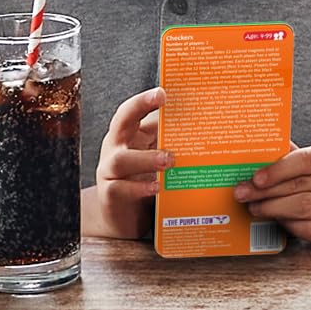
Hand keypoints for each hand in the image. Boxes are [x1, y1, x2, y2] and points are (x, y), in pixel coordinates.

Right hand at [87, 87, 167, 239]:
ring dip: (147, 158)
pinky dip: (140, 187)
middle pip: (120, 122)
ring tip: (169, 160)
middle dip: (138, 107)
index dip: (145, 100)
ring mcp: (109, 171)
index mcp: (128, 134)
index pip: (133, 110)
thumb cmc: (143, 179)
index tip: (163, 92)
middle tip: (161, 102)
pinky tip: (157, 187)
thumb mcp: (155, 155)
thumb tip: (201, 123)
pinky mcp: (110, 195)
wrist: (124, 217)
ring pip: (122, 159)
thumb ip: (168, 140)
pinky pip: (121, 188)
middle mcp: (115, 147)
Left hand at [234, 145, 310, 249]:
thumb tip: (261, 147)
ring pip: (304, 208)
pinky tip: (276, 220)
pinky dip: (289, 225)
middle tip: (243, 194)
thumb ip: (296, 157)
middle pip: (301, 186)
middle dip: (266, 191)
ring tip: (255, 207)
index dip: (278, 169)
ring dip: (273, 208)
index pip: (307, 160)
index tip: (254, 177)